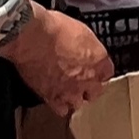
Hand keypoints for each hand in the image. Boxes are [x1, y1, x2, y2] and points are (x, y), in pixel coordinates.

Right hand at [0, 5, 114, 116]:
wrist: (32, 37)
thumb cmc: (53, 28)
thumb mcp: (79, 30)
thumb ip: (86, 46)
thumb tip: (84, 48)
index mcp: (99, 60)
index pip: (107, 73)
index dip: (98, 71)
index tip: (93, 69)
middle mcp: (88, 79)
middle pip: (95, 92)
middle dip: (89, 88)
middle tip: (81, 82)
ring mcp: (71, 91)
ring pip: (79, 103)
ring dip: (74, 98)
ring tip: (66, 92)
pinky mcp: (53, 98)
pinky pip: (61, 110)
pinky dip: (58, 105)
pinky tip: (54, 97)